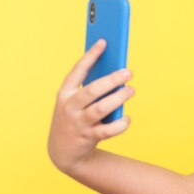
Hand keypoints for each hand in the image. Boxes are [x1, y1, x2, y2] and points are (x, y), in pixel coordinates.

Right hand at [47, 39, 134, 174]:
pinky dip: (120, 124)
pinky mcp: (88, 138)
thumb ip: (91, 90)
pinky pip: (108, 130)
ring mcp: (78, 123)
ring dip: (119, 98)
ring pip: (101, 108)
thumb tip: (116, 73)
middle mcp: (69, 107)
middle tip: (128, 72)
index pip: (78, 70)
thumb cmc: (75, 119)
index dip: (90, 56)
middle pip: (92, 90)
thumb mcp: (76, 103)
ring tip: (131, 90)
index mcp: (65, 93)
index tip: (103, 41)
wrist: (62, 152)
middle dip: (111, 79)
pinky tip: (127, 118)